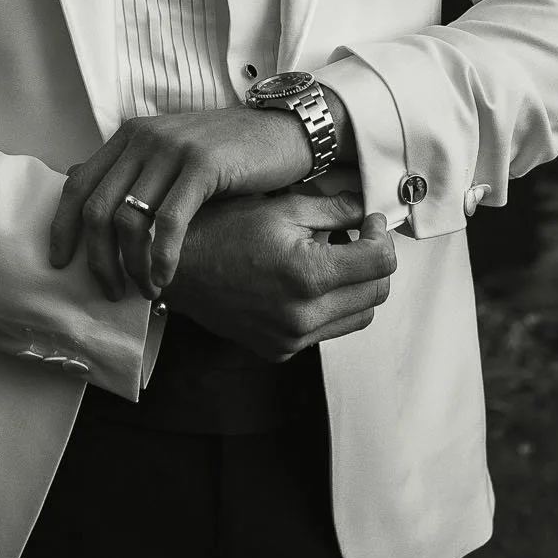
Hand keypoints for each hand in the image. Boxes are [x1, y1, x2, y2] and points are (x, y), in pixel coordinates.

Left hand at [49, 105, 319, 299]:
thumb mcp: (174, 158)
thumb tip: (94, 212)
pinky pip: (168, 221)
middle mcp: (143, 138)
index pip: (79, 184)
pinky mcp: (201, 164)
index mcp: (130, 136)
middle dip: (97, 258)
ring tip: (145, 289)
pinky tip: (165, 277)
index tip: (61, 262)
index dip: (62, 227)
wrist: (284, 132)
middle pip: (97, 208)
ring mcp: (171, 148)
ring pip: (129, 219)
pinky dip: (161, 257)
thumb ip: (137, 176)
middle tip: (110, 289)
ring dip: (132, 264)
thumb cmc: (230, 156)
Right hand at [167, 190, 395, 361]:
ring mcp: (291, 339)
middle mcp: (303, 315)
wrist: (175, 268)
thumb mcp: (282, 208)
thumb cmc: (222, 230)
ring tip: (332, 259)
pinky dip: (329, 307)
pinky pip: (325, 331)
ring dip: (356, 288)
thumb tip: (368, 207)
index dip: (382, 236)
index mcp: (308, 275)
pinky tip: (307, 281)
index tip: (370, 222)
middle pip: (376, 294)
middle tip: (357, 237)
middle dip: (374, 262)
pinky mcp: (279, 351)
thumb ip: (334, 209)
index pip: (380, 262)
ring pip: (357, 317)